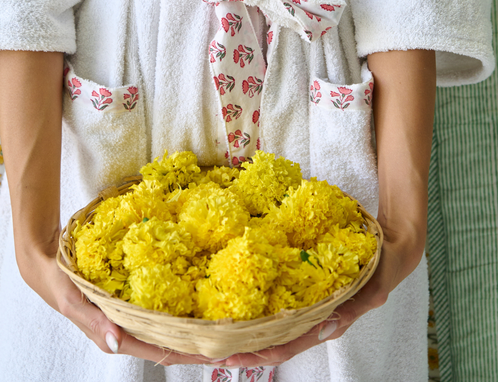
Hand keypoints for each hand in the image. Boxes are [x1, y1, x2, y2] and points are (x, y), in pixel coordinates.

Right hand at [19, 249, 212, 364]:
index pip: (161, 351)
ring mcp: (131, 314)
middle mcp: (128, 328)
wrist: (44, 261)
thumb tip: (118, 342)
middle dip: (201, 342)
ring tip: (226, 318)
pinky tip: (198, 294)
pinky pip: (160, 305)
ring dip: (193, 324)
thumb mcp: (72, 300)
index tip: (220, 351)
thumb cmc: (57, 283)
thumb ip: (93, 321)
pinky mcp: (132, 298)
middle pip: (171, 342)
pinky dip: (179, 304)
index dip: (191, 353)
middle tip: (236, 335)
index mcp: (116, 336)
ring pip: (169, 325)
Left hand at [216, 226, 424, 367]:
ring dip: (244, 329)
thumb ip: (351, 309)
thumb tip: (325, 329)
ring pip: (272, 324)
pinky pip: (278, 301)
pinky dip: (257, 304)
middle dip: (242, 347)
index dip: (258, 354)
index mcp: (328, 323)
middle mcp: (314, 318)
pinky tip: (236, 299)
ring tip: (214, 330)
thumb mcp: (374, 288)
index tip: (231, 356)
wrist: (393, 247)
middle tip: (210, 348)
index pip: (287, 346)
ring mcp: (308, 305)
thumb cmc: (384, 268)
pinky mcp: (305, 288)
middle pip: (272, 340)